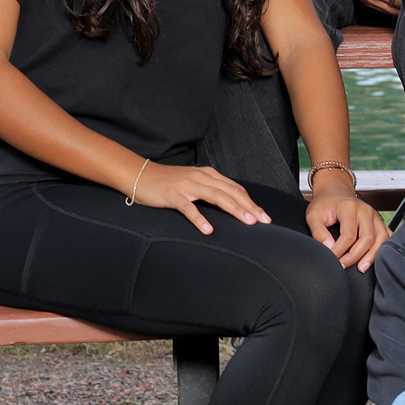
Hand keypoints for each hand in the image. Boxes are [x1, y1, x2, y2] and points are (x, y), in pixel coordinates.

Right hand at [133, 164, 268, 235]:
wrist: (140, 175)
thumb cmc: (168, 183)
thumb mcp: (193, 183)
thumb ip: (210, 190)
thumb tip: (230, 205)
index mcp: (208, 175)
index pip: (235, 188)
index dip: (251, 202)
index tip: (264, 216)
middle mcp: (201, 178)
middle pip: (231, 192)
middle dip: (250, 207)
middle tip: (263, 221)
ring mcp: (187, 186)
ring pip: (217, 197)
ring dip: (234, 210)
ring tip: (247, 222)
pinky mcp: (173, 195)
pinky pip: (189, 208)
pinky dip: (200, 219)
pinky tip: (209, 230)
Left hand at [307, 181, 387, 270]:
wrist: (336, 192)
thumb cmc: (325, 204)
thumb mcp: (313, 215)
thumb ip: (318, 232)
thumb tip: (329, 247)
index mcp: (349, 207)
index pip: (348, 235)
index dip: (340, 251)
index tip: (331, 259)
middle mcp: (365, 211)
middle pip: (367, 238)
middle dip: (355, 256)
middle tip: (343, 266)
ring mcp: (375, 216)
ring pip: (381, 239)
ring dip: (372, 256)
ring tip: (361, 268)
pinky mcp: (380, 221)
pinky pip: (387, 237)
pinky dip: (383, 249)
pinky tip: (373, 259)